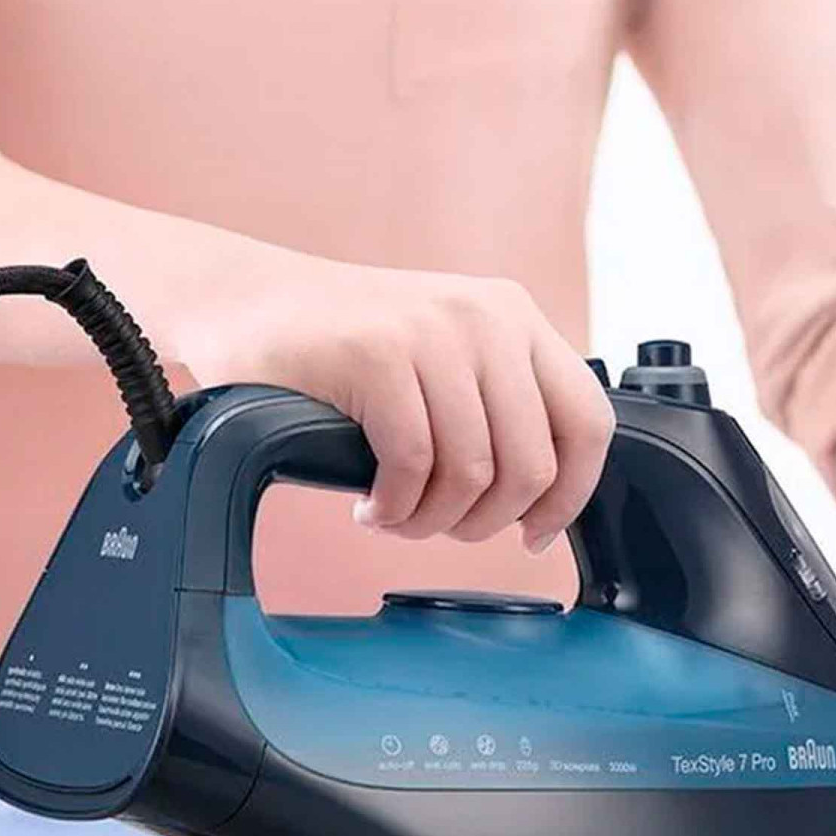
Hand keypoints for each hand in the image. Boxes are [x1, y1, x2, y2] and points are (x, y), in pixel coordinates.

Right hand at [185, 259, 614, 552]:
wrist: (247, 302)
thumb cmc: (345, 347)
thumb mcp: (445, 357)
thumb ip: (498, 405)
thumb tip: (542, 499)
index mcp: (515, 320)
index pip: (589, 421)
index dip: (570, 495)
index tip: (536, 533)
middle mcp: (486, 318)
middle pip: (532, 464)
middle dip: (487, 522)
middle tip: (444, 529)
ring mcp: (431, 332)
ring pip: (472, 474)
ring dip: (432, 522)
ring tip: (398, 519)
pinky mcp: (376, 354)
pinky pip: (413, 466)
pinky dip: (395, 507)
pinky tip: (371, 506)